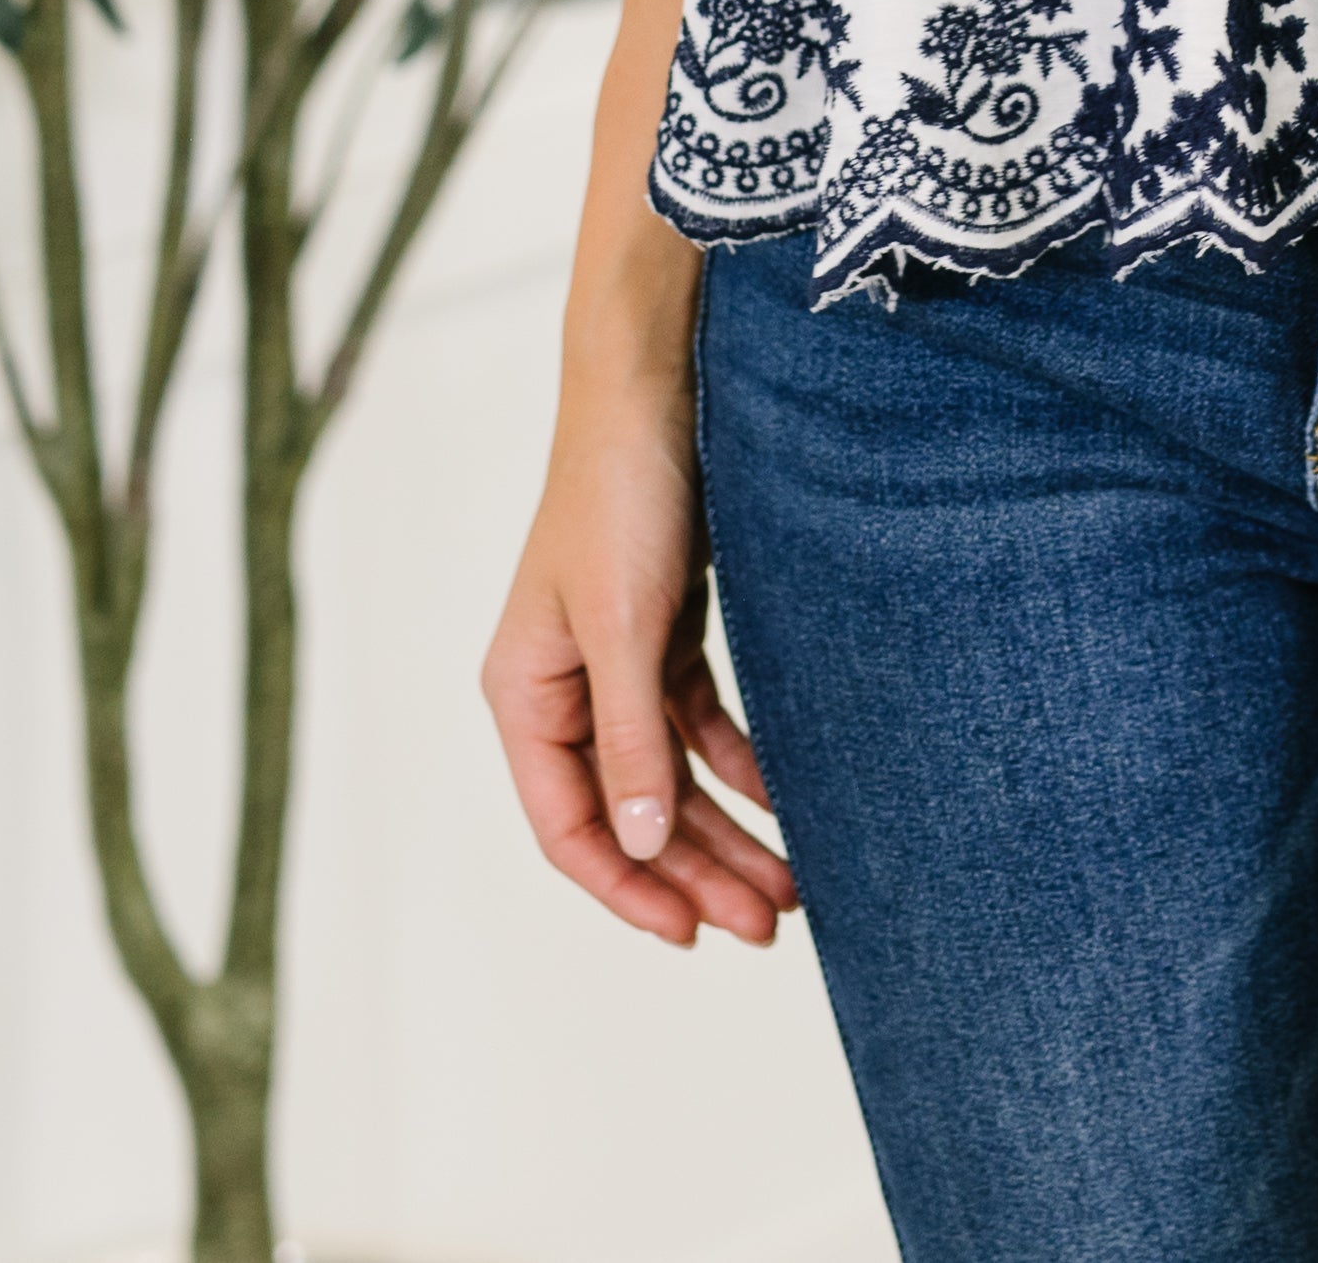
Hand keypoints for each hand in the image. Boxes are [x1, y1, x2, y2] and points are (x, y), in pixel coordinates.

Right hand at [481, 345, 800, 949]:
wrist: (659, 383)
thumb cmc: (620, 494)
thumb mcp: (622, 625)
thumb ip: (628, 738)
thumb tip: (636, 846)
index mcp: (526, 695)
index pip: (570, 826)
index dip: (627, 887)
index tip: (691, 935)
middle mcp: (564, 688)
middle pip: (630, 811)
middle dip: (696, 871)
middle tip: (770, 922)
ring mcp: (615, 660)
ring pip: (670, 774)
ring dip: (726, 829)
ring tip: (790, 883)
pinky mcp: (663, 628)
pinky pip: (700, 722)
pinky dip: (739, 762)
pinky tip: (787, 796)